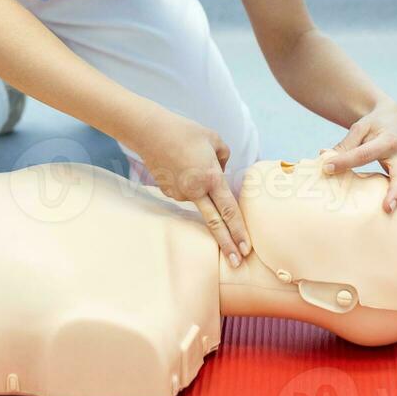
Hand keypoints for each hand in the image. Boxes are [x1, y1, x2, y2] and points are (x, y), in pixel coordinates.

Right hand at [132, 111, 251, 266]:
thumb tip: (221, 172)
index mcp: (211, 178)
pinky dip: (187, 183)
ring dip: (200, 187)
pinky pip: (185, 191)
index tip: (246, 249)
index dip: (239, 231)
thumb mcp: (214, 140)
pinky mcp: (168, 192)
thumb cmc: (185, 132)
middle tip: (236, 263)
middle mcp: (196, 191)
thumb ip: (224, 159)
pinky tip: (178, 165)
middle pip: (215, 224)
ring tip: (188, 159)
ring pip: (199, 197)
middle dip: (227, 244)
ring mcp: (180, 194)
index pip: (229, 210)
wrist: (150, 132)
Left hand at [319, 103, 396, 217]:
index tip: (328, 167)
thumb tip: (325, 158)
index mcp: (386, 140)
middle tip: (386, 208)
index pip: (364, 154)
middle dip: (394, 191)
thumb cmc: (372, 125)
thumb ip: (345, 146)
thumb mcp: (358, 129)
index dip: (345, 161)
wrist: (393, 118)